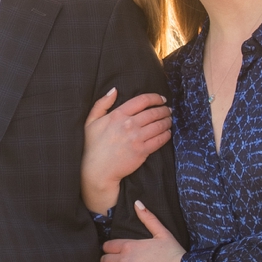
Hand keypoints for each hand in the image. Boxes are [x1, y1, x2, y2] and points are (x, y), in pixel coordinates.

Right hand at [81, 88, 171, 212]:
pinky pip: (159, 140)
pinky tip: (168, 133)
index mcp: (118, 115)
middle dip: (164, 110)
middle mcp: (129, 124)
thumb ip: (102, 103)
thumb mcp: (91, 121)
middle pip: (153, 112)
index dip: (155, 98)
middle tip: (168, 111)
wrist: (97, 170)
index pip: (142, 100)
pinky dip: (166, 135)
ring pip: (159, 125)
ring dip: (167, 121)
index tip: (162, 99)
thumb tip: (114, 90)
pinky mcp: (142, 151)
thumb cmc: (93, 146)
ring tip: (169, 121)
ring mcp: (136, 138)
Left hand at [99, 202, 184, 261]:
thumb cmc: (173, 254)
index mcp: (129, 246)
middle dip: (106, 261)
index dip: (108, 249)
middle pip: (103, 259)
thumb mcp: (162, 232)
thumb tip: (137, 203)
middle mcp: (123, 260)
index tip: (112, 252)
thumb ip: (148, 218)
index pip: (107, 246)